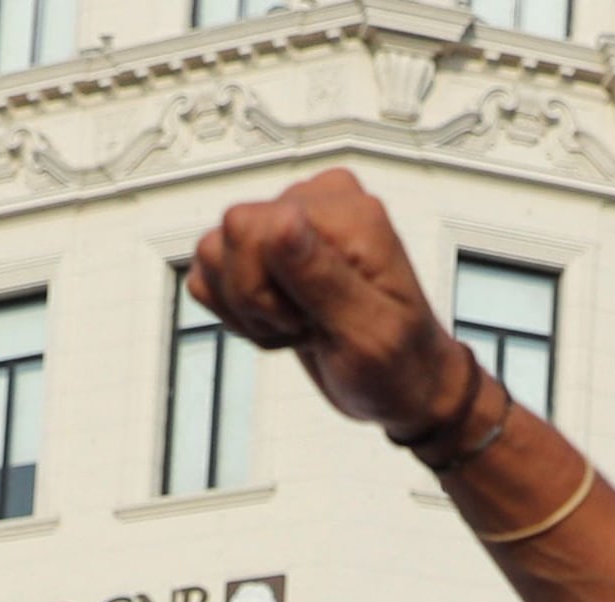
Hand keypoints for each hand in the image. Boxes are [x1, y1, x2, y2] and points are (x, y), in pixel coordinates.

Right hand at [189, 170, 477, 440]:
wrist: (403, 385)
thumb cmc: (399, 364)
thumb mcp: (368, 332)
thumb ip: (322, 275)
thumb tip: (283, 220)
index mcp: (344, 210)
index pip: (250, 228)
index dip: (264, 290)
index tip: (312, 320)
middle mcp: (313, 203)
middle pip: (225, 239)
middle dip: (255, 302)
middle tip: (305, 325)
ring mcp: (287, 223)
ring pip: (211, 254)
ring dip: (247, 310)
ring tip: (298, 325)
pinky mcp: (267, 250)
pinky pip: (210, 272)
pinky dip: (238, 311)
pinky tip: (282, 323)